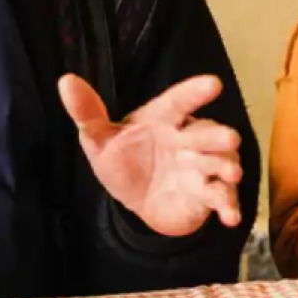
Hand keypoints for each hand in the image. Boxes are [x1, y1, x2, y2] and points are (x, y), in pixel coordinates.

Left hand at [60, 74, 243, 236]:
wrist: (139, 201)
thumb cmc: (124, 160)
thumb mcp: (99, 139)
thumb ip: (87, 113)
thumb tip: (66, 81)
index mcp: (163, 120)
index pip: (178, 103)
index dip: (194, 93)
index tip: (213, 84)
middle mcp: (188, 140)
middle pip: (206, 134)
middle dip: (218, 137)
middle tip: (230, 139)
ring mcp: (201, 167)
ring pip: (220, 162)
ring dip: (227, 167)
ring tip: (231, 172)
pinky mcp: (207, 193)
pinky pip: (221, 196)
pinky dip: (229, 205)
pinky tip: (229, 217)